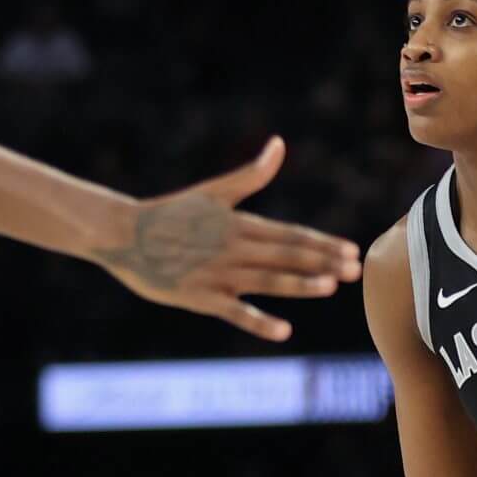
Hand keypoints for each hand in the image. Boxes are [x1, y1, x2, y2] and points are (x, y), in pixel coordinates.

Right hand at [92, 137, 362, 340]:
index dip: (321, 243)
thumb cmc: (170, 212)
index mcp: (238, 224)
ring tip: (329, 287)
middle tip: (355, 269)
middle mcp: (233, 248)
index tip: (351, 250)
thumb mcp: (214, 191)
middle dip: (322, 262)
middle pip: (285, 255)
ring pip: (266, 280)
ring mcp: (217, 273)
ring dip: (299, 283)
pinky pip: (234, 312)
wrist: (122, 232)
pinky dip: (258, 322)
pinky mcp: (199, 297)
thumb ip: (251, 174)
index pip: (289, 235)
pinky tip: (284, 331)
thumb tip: (279, 144)